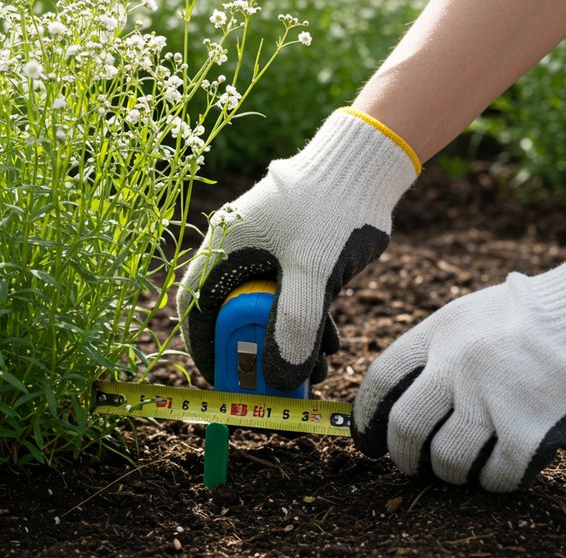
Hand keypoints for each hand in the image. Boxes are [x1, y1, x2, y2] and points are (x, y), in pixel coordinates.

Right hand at [176, 109, 417, 390]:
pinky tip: (332, 347)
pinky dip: (308, 326)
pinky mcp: (299, 258)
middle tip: (277, 385)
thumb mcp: (312, 271)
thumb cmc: (330, 206)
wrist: (369, 165)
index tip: (221, 380)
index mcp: (226, 247)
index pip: (197, 305)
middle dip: (257, 353)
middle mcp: (241, 252)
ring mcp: (271, 255)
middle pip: (234, 315)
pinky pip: (295, 302)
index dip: (203, 346)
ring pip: (270, 312)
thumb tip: (283, 380)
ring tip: (318, 373)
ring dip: (290, 345)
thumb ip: (295, 325)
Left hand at [353, 239, 565, 491]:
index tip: (369, 440)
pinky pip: (495, 476)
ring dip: (447, 472)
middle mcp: (459, 366)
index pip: (381, 381)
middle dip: (403, 455)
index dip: (366, 418)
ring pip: (447, 459)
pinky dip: (490, 481)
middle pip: (406, 427)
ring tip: (456, 469)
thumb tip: (397, 403)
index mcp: (440, 333)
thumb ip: (434, 353)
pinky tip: (495, 472)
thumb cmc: (534, 315)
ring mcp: (494, 400)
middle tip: (410, 465)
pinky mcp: (530, 432)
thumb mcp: (470, 314)